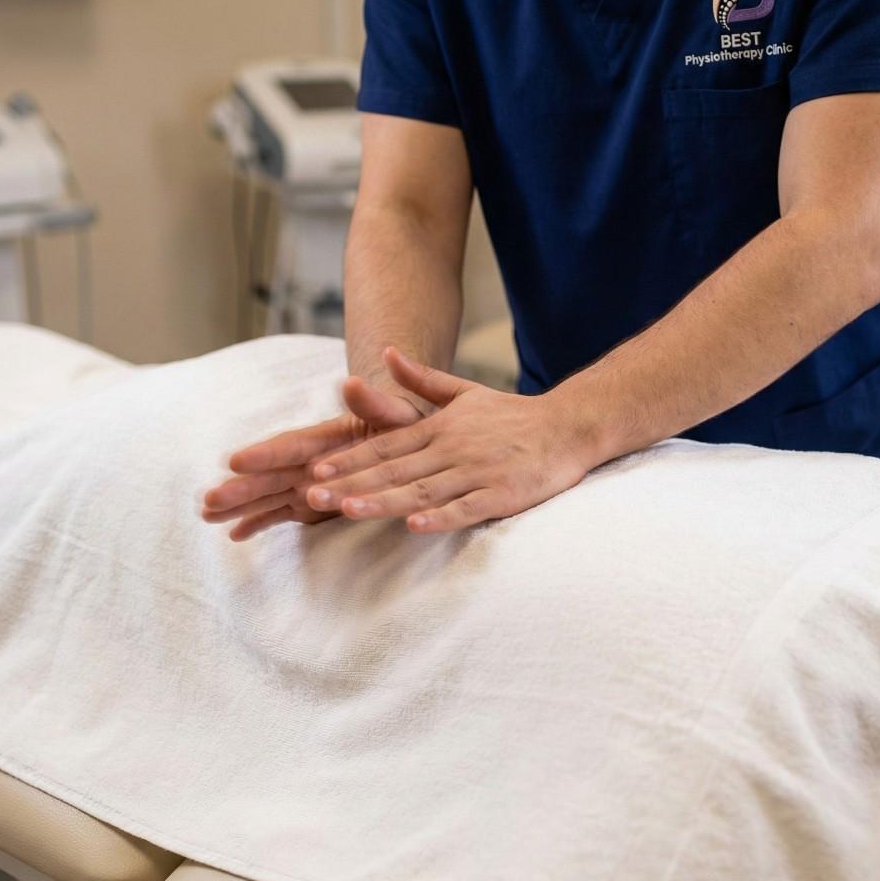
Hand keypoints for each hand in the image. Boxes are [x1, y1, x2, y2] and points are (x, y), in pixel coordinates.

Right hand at [202, 379, 422, 540]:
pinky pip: (283, 514)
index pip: (291, 446)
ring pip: (269, 495)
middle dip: (241, 488)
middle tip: (208, 501)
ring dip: (240, 505)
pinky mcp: (313, 503)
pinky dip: (260, 523)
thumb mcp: (396, 413)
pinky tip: (233, 534)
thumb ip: (374, 404)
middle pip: (271, 475)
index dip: (265, 454)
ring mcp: (308, 482)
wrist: (409, 439)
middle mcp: (310, 460)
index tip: (235, 461)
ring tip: (207, 516)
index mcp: (327, 437)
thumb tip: (352, 381)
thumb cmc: (403, 423)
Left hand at [304, 347, 596, 533]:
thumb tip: (385, 353)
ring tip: (348, 510)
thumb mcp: (465, 392)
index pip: (385, 447)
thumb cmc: (514, 416)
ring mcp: (476, 472)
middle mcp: (452, 449)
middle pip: (393, 471)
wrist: (568, 426)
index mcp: (440, 429)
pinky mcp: (501, 494)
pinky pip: (466, 510)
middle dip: (351, 484)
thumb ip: (421, 379)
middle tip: (310, 495)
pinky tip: (415, 527)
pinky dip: (441, 518)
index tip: (315, 470)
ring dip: (384, 501)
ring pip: (422, 491)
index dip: (349, 459)